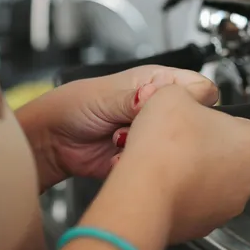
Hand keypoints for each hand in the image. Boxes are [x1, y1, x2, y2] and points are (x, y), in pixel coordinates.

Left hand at [14, 65, 217, 189]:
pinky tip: (116, 155)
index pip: (198, 89)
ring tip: (119, 138)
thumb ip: (134, 98)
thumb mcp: (106, 95)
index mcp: (156, 83)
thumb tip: (159, 96)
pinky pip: (156, 167)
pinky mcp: (143, 159)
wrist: (51, 141)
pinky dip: (137, 164)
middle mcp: (158, 108)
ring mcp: (151, 135)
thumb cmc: (73, 107)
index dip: (192, 100)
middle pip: (189, 120)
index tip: (171, 108)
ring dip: (148, 146)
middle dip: (166, 127)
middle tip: (138, 124)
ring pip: (173, 146)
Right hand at [114, 85, 249, 242]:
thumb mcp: (174, 94)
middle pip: (242, 162)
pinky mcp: (203, 226)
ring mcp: (226, 207)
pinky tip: (164, 182)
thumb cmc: (165, 146)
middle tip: (191, 138)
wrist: (142, 195)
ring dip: (202, 173)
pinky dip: (185, 195)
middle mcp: (247, 180)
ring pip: (220, 186)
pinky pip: (198, 206)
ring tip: (172, 160)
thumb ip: (192, 93)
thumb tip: (192, 97)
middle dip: (219, 149)